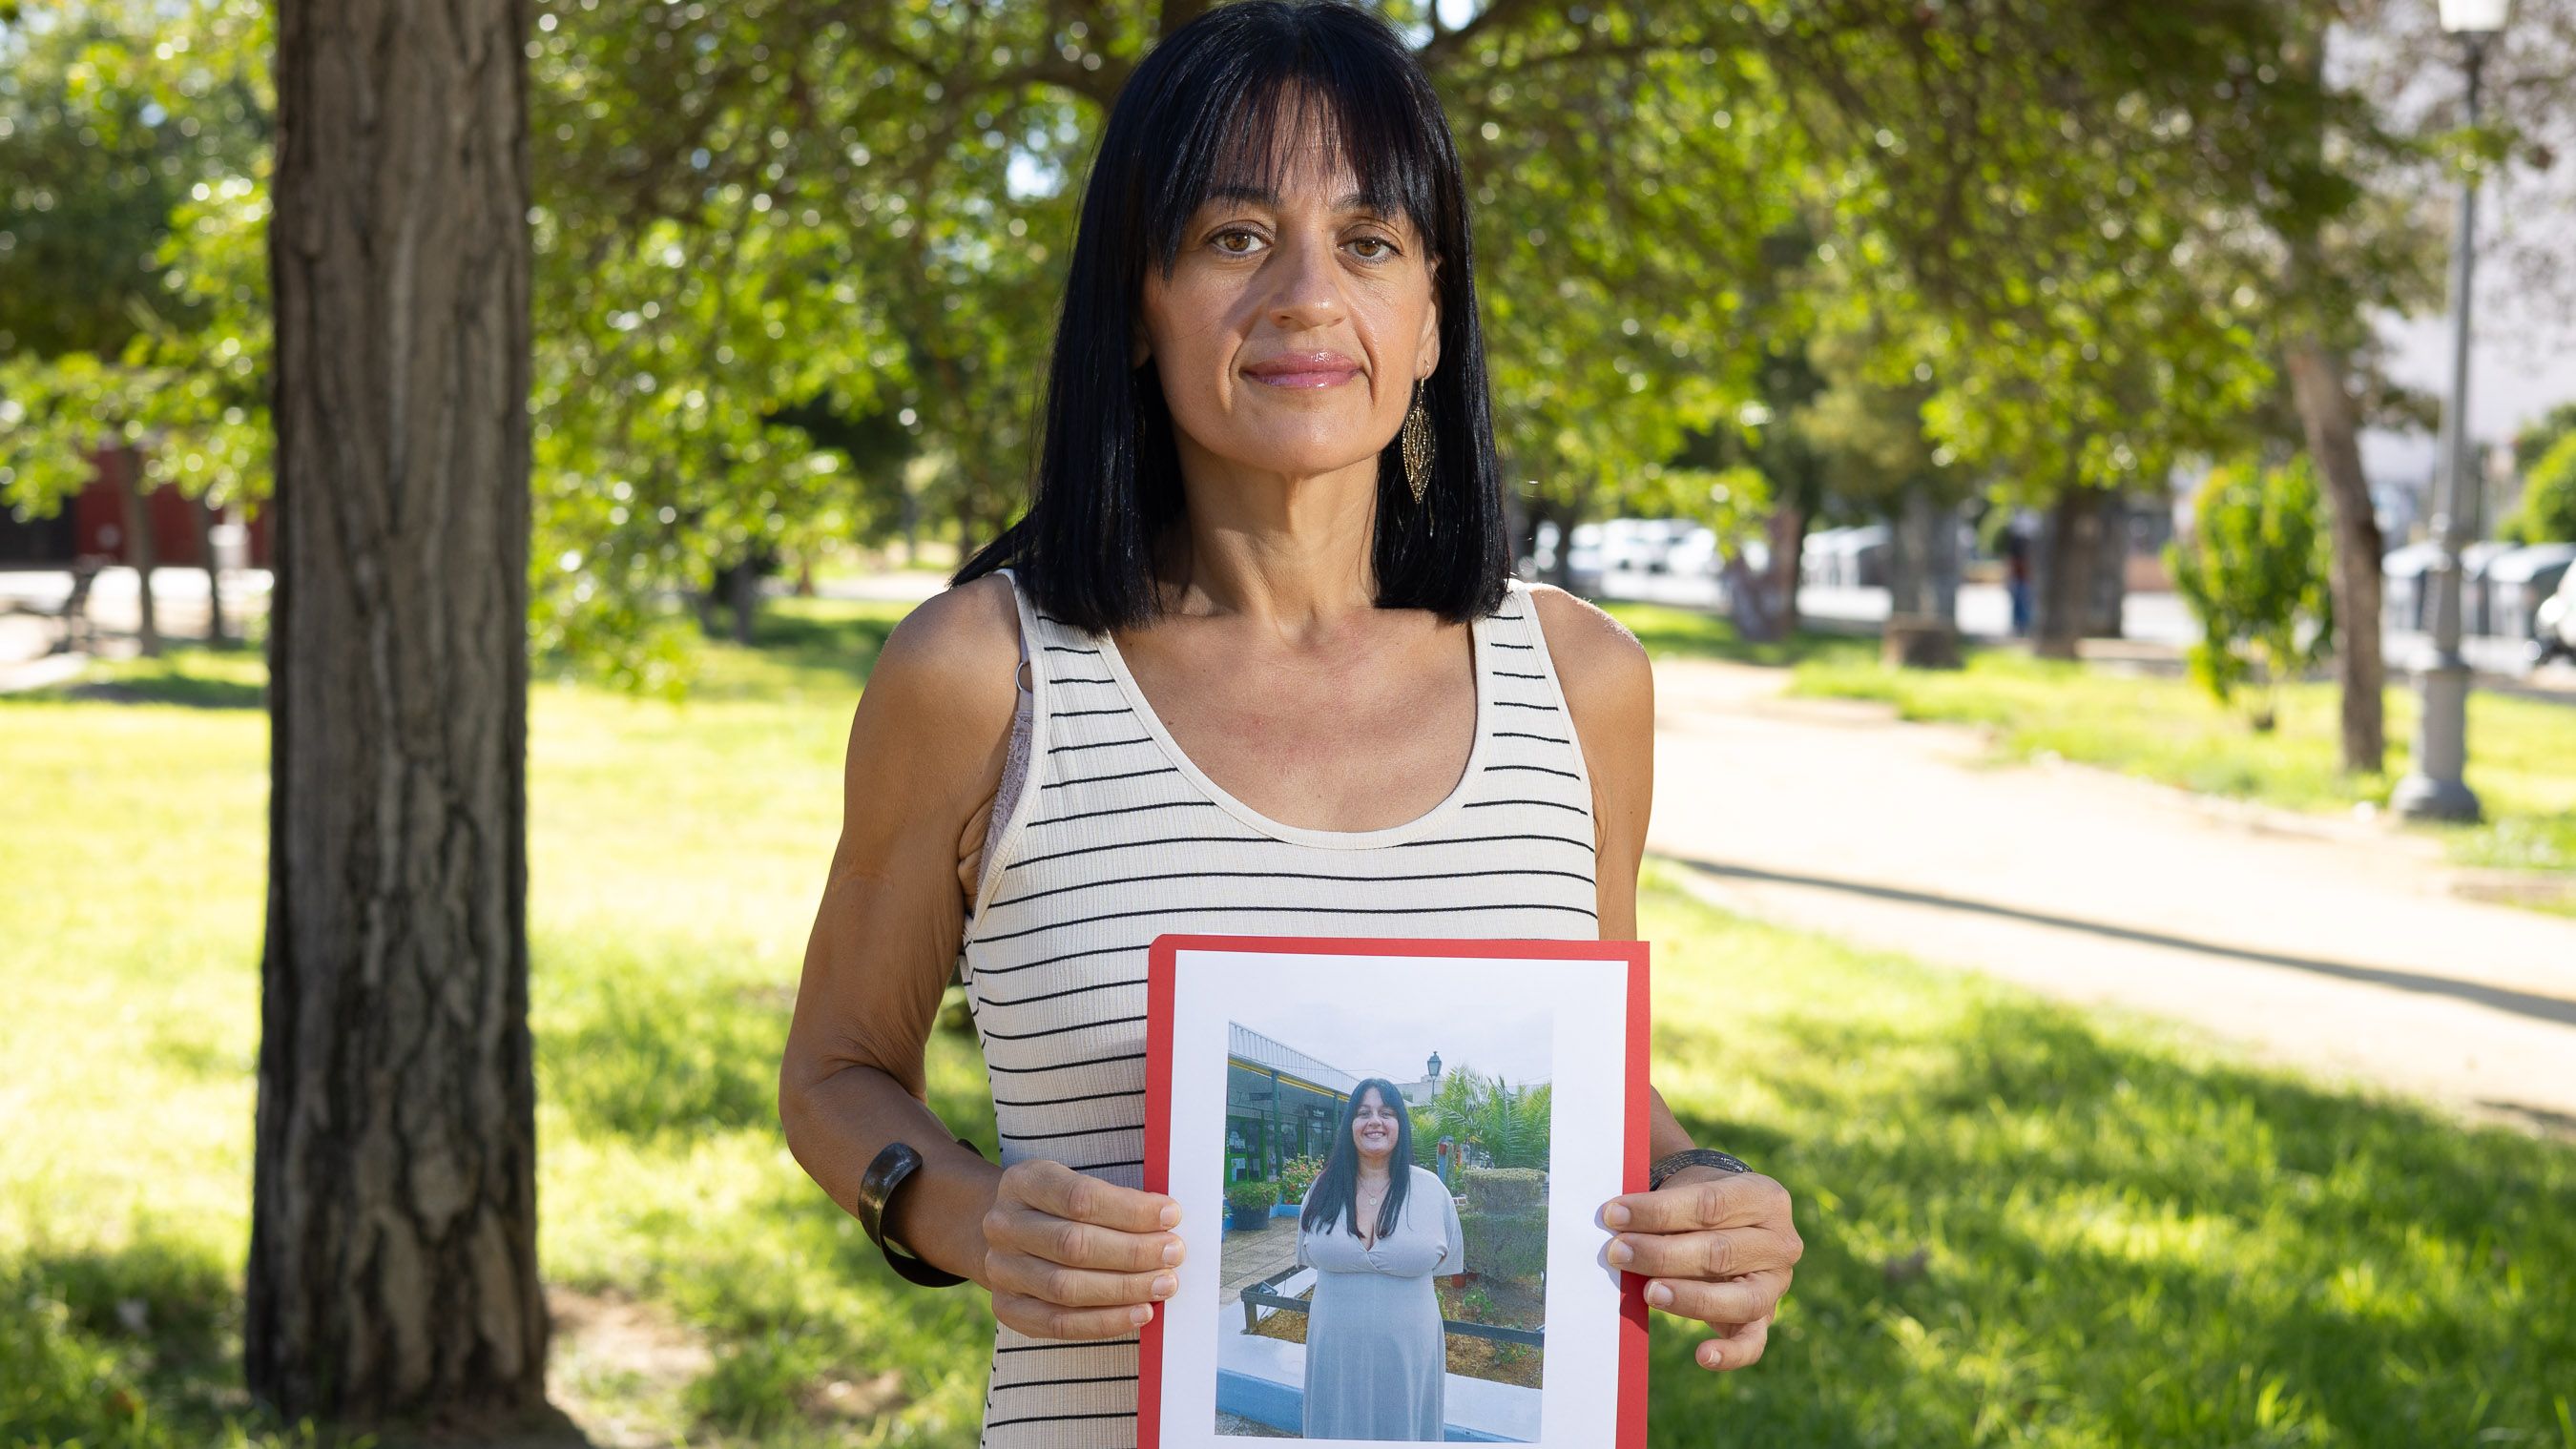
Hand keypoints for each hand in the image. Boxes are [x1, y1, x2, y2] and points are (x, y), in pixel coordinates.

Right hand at [980, 1158, 1185, 1338]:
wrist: (1012, 1234)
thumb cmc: (1061, 1207)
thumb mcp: (1076, 1183)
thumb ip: (1115, 1199)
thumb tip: (1167, 1221)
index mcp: (1023, 1181)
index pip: (1080, 1197)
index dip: (1131, 1210)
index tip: (1170, 1215)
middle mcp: (1004, 1224)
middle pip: (1074, 1244)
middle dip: (1133, 1252)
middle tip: (1173, 1253)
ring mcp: (1000, 1269)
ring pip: (1067, 1287)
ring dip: (1125, 1289)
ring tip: (1164, 1284)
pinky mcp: (1007, 1308)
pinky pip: (1060, 1323)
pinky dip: (1106, 1321)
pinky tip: (1140, 1313)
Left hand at [1599, 1166, 1800, 1369]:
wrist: (1728, 1222)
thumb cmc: (1698, 1204)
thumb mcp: (1687, 1191)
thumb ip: (1662, 1209)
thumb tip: (1617, 1228)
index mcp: (1762, 1196)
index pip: (1708, 1203)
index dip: (1658, 1211)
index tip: (1614, 1215)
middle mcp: (1780, 1241)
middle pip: (1719, 1251)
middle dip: (1661, 1254)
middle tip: (1617, 1253)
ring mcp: (1777, 1283)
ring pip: (1738, 1298)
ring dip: (1688, 1298)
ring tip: (1648, 1293)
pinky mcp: (1766, 1317)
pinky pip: (1753, 1342)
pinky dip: (1730, 1354)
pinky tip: (1702, 1356)